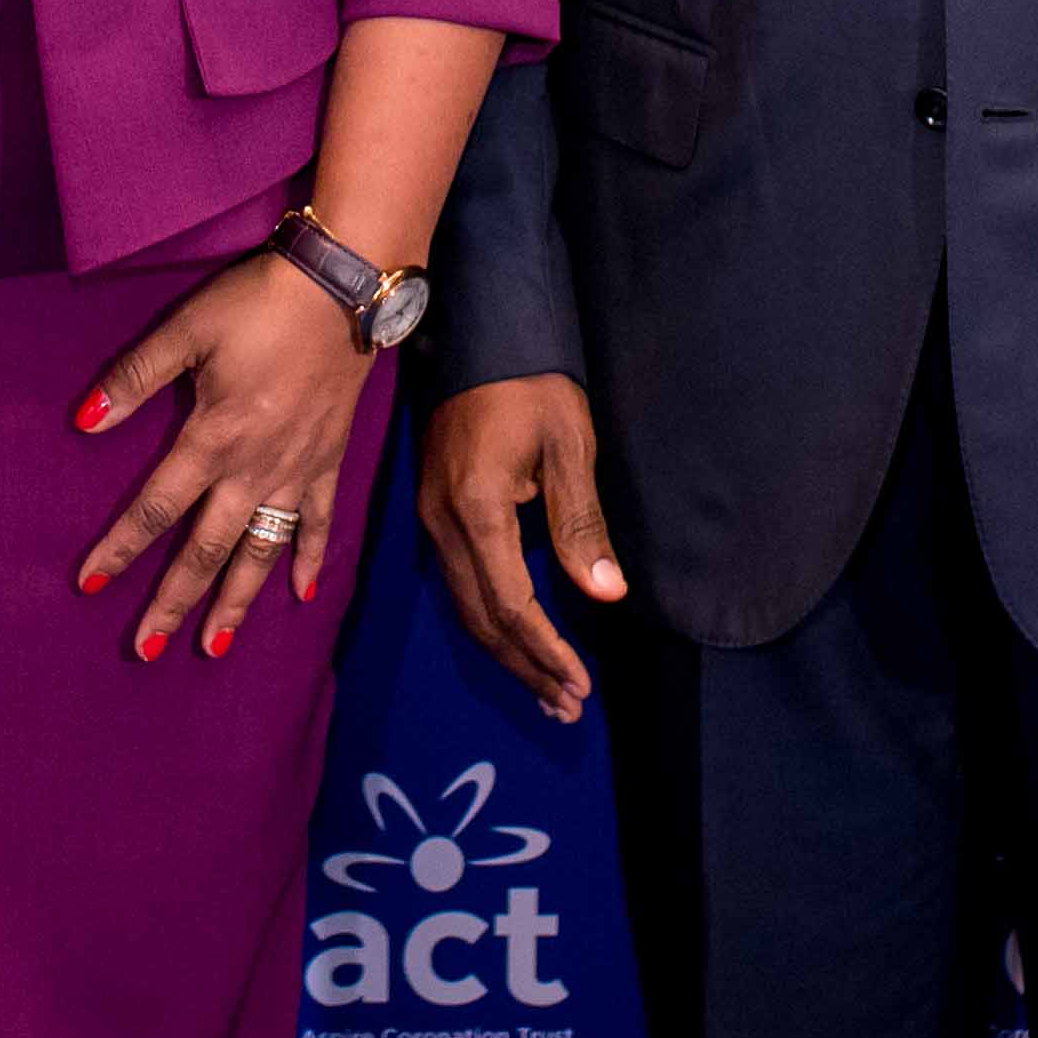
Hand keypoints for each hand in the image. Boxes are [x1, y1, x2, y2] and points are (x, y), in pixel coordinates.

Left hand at [75, 254, 371, 664]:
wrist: (342, 288)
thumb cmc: (256, 304)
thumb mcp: (186, 330)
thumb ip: (134, 379)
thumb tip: (82, 422)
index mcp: (212, 438)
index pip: (155, 508)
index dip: (119, 549)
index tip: (89, 586)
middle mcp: (253, 469)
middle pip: (206, 549)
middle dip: (173, 602)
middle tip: (145, 650)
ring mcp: (296, 471)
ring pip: (260, 551)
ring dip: (236, 601)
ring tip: (214, 646)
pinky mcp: (329, 461)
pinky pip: (321, 523)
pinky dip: (310, 560)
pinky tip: (300, 597)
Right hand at [416, 374, 625, 723]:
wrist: (483, 331)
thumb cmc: (534, 383)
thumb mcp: (570, 445)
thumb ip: (582, 524)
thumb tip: (606, 595)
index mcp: (477, 508)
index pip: (511, 604)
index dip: (545, 651)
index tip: (580, 685)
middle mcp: (443, 522)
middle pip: (482, 618)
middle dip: (526, 667)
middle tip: (567, 707)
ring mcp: (431, 517)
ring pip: (466, 606)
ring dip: (507, 652)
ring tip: (548, 690)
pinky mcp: (433, 509)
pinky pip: (459, 583)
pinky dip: (490, 620)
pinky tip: (515, 639)